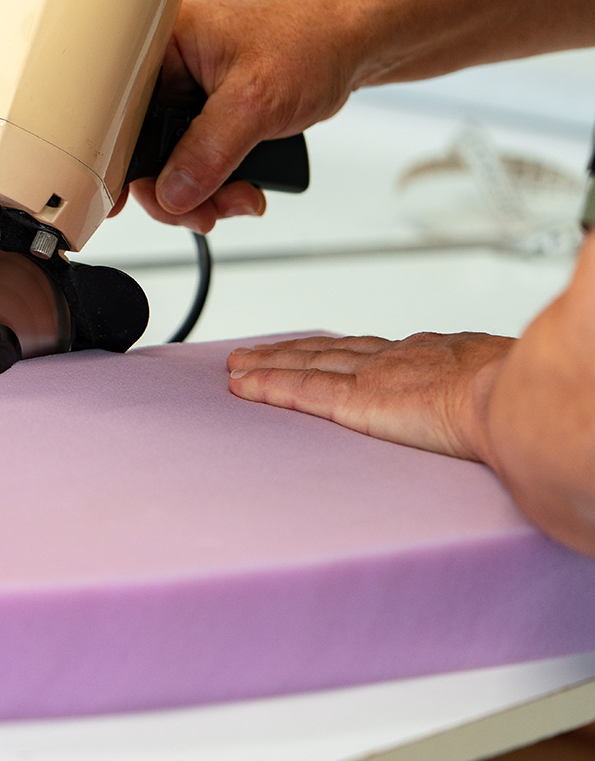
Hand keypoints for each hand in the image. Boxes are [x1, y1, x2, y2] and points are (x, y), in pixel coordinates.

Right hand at [122, 0, 362, 232]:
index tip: (117, 202)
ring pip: (170, 165)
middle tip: (201, 212)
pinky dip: (217, 186)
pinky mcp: (207, 117)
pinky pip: (195, 163)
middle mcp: (166, 71)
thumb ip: (210, 151)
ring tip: (239, 199)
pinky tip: (244, 189)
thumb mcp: (256, 99)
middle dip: (174, 191)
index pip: (119, 113)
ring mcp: (187, 97)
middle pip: (143, 149)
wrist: (352, 44)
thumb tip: (174, 192)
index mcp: (161, 46)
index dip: (118, 161)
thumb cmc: (311, 41)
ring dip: (202, 195)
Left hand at [224, 333, 512, 462]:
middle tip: (256, 352)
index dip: (338, 349)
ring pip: (305, 365)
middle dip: (290, 352)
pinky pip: (300, 392)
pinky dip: (268, 387)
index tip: (318, 348)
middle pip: (328, 351)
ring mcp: (372, 377)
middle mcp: (395, 359)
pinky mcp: (355, 401)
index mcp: (432, 356)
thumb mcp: (502, 385)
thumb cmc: (522, 400)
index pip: (372, 351)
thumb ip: (486, 396)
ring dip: (267, 366)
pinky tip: (243, 387)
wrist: (517, 400)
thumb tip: (504, 412)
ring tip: (238, 366)